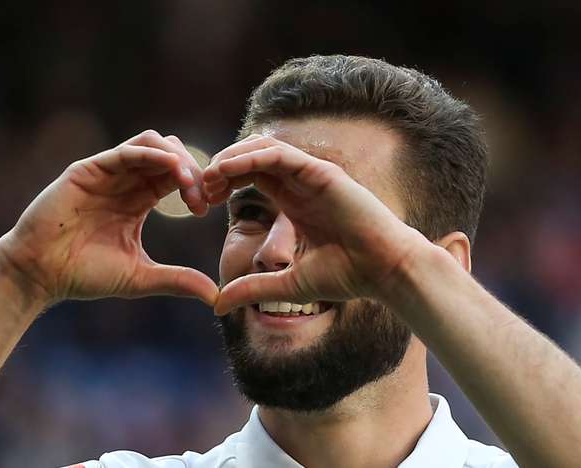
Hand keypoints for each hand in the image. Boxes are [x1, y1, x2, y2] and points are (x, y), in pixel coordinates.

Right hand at [0, 130, 218, 305]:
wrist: (40, 274)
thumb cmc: (84, 275)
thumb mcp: (141, 277)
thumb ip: (177, 280)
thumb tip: (215, 296)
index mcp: (139, 200)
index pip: (176, 177)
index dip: (197, 186)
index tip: (207, 210)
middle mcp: (125, 181)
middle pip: (170, 155)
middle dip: (193, 171)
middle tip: (201, 199)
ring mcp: (107, 172)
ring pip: (152, 143)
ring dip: (177, 158)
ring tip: (189, 184)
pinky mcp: (89, 170)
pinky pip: (127, 151)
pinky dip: (153, 154)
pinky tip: (172, 170)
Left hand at [203, 134, 425, 314]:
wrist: (383, 271)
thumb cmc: (345, 276)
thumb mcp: (285, 285)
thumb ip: (252, 289)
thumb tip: (217, 306)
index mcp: (291, 202)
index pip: (248, 178)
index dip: (221, 185)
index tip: (199, 203)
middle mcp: (299, 183)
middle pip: (249, 158)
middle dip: (220, 169)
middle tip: (197, 188)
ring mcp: (310, 174)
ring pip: (261, 149)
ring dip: (230, 159)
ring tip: (207, 177)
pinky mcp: (321, 172)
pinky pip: (279, 155)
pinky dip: (250, 158)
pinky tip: (227, 171)